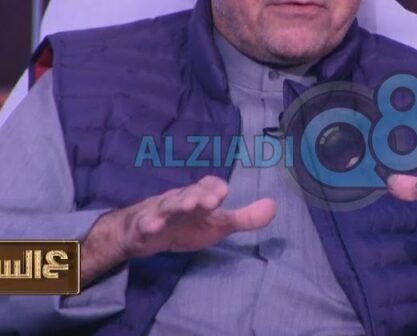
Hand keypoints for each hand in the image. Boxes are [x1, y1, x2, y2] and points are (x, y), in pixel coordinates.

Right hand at [81, 175, 275, 283]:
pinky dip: (148, 224)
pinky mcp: (142, 227)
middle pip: (188, 193)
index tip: (224, 193)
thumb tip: (274, 206)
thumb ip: (245, 218)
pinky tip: (154, 226)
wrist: (143, 232)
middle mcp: (179, 200)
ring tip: (185, 206)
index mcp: (198, 196)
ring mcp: (159, 212)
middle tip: (210, 201)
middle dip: (199, 195)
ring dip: (176, 204)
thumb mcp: (218, 224)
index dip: (214, 187)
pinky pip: (144, 224)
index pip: (207, 185)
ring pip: (167, 205)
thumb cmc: (186, 224)